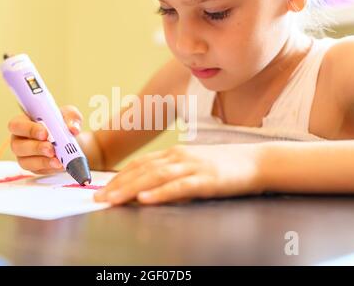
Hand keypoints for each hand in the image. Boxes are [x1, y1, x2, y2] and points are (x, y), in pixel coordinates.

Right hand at [8, 105, 82, 173]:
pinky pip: (37, 170)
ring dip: (42, 161)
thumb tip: (73, 129)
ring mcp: (25, 155)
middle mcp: (20, 139)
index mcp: (24, 121)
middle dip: (36, 148)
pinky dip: (49, 168)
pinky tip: (60, 165)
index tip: (45, 133)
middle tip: (51, 149)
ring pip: (25, 161)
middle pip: (17, 146)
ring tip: (57, 160)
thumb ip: (71, 118)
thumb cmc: (64, 124)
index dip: (29, 129)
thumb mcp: (70, 115)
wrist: (72, 141)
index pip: (17, 125)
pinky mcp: (34, 167)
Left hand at [94, 144, 263, 204]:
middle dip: (117, 185)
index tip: (102, 188)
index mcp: (174, 154)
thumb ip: (172, 172)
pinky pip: (179, 187)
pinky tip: (145, 200)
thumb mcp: (193, 165)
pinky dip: (160, 193)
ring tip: (112, 200)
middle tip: (98, 198)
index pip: (140, 164)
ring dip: (131, 189)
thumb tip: (148, 187)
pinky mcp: (206, 180)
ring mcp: (192, 167)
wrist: (255, 161)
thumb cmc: (222, 165)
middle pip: (142, 170)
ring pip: (155, 177)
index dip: (119, 176)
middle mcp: (179, 157)